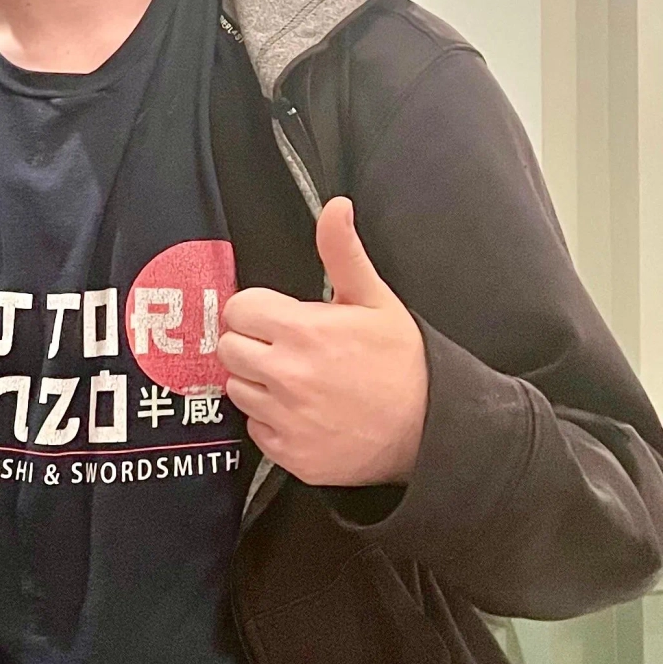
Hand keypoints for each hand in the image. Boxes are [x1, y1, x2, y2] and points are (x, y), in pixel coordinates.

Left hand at [217, 197, 427, 487]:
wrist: (435, 431)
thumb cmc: (405, 363)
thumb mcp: (376, 300)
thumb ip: (342, 253)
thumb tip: (334, 207)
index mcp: (304, 332)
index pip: (237, 309)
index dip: (256, 310)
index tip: (277, 318)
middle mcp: (288, 376)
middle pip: (229, 348)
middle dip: (251, 343)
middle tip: (286, 348)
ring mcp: (287, 419)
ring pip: (236, 389)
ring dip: (258, 382)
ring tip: (297, 380)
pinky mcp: (290, 456)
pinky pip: (255, 428)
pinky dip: (272, 421)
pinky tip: (304, 412)